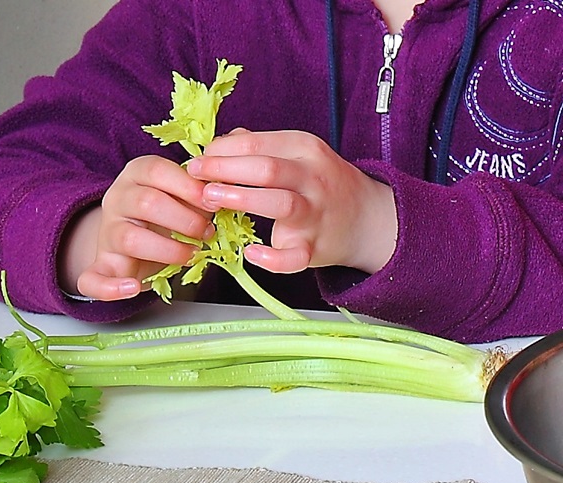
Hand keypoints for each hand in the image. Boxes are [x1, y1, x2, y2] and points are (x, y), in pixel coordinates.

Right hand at [61, 155, 213, 300]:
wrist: (132, 241)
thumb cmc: (164, 216)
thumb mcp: (180, 198)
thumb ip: (195, 196)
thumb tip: (218, 198)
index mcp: (136, 175)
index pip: (156, 170)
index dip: (188, 186)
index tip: (212, 202)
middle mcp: (117, 199)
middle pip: (146, 202)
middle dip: (184, 219)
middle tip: (206, 232)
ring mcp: (107, 232)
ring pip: (129, 238)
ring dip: (168, 249)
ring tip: (190, 254)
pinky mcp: (102, 265)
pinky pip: (92, 279)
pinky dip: (111, 288)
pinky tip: (133, 288)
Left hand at [186, 129, 396, 274]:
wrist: (366, 218)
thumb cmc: (320, 184)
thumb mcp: (297, 153)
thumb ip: (259, 146)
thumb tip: (219, 144)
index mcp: (304, 149)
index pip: (257, 144)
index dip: (221, 151)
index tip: (199, 160)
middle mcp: (312, 178)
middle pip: (266, 168)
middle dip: (225, 170)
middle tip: (195, 177)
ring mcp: (316, 213)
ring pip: (280, 203)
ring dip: (241, 199)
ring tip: (211, 200)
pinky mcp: (314, 247)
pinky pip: (294, 256)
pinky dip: (272, 258)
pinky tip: (251, 253)